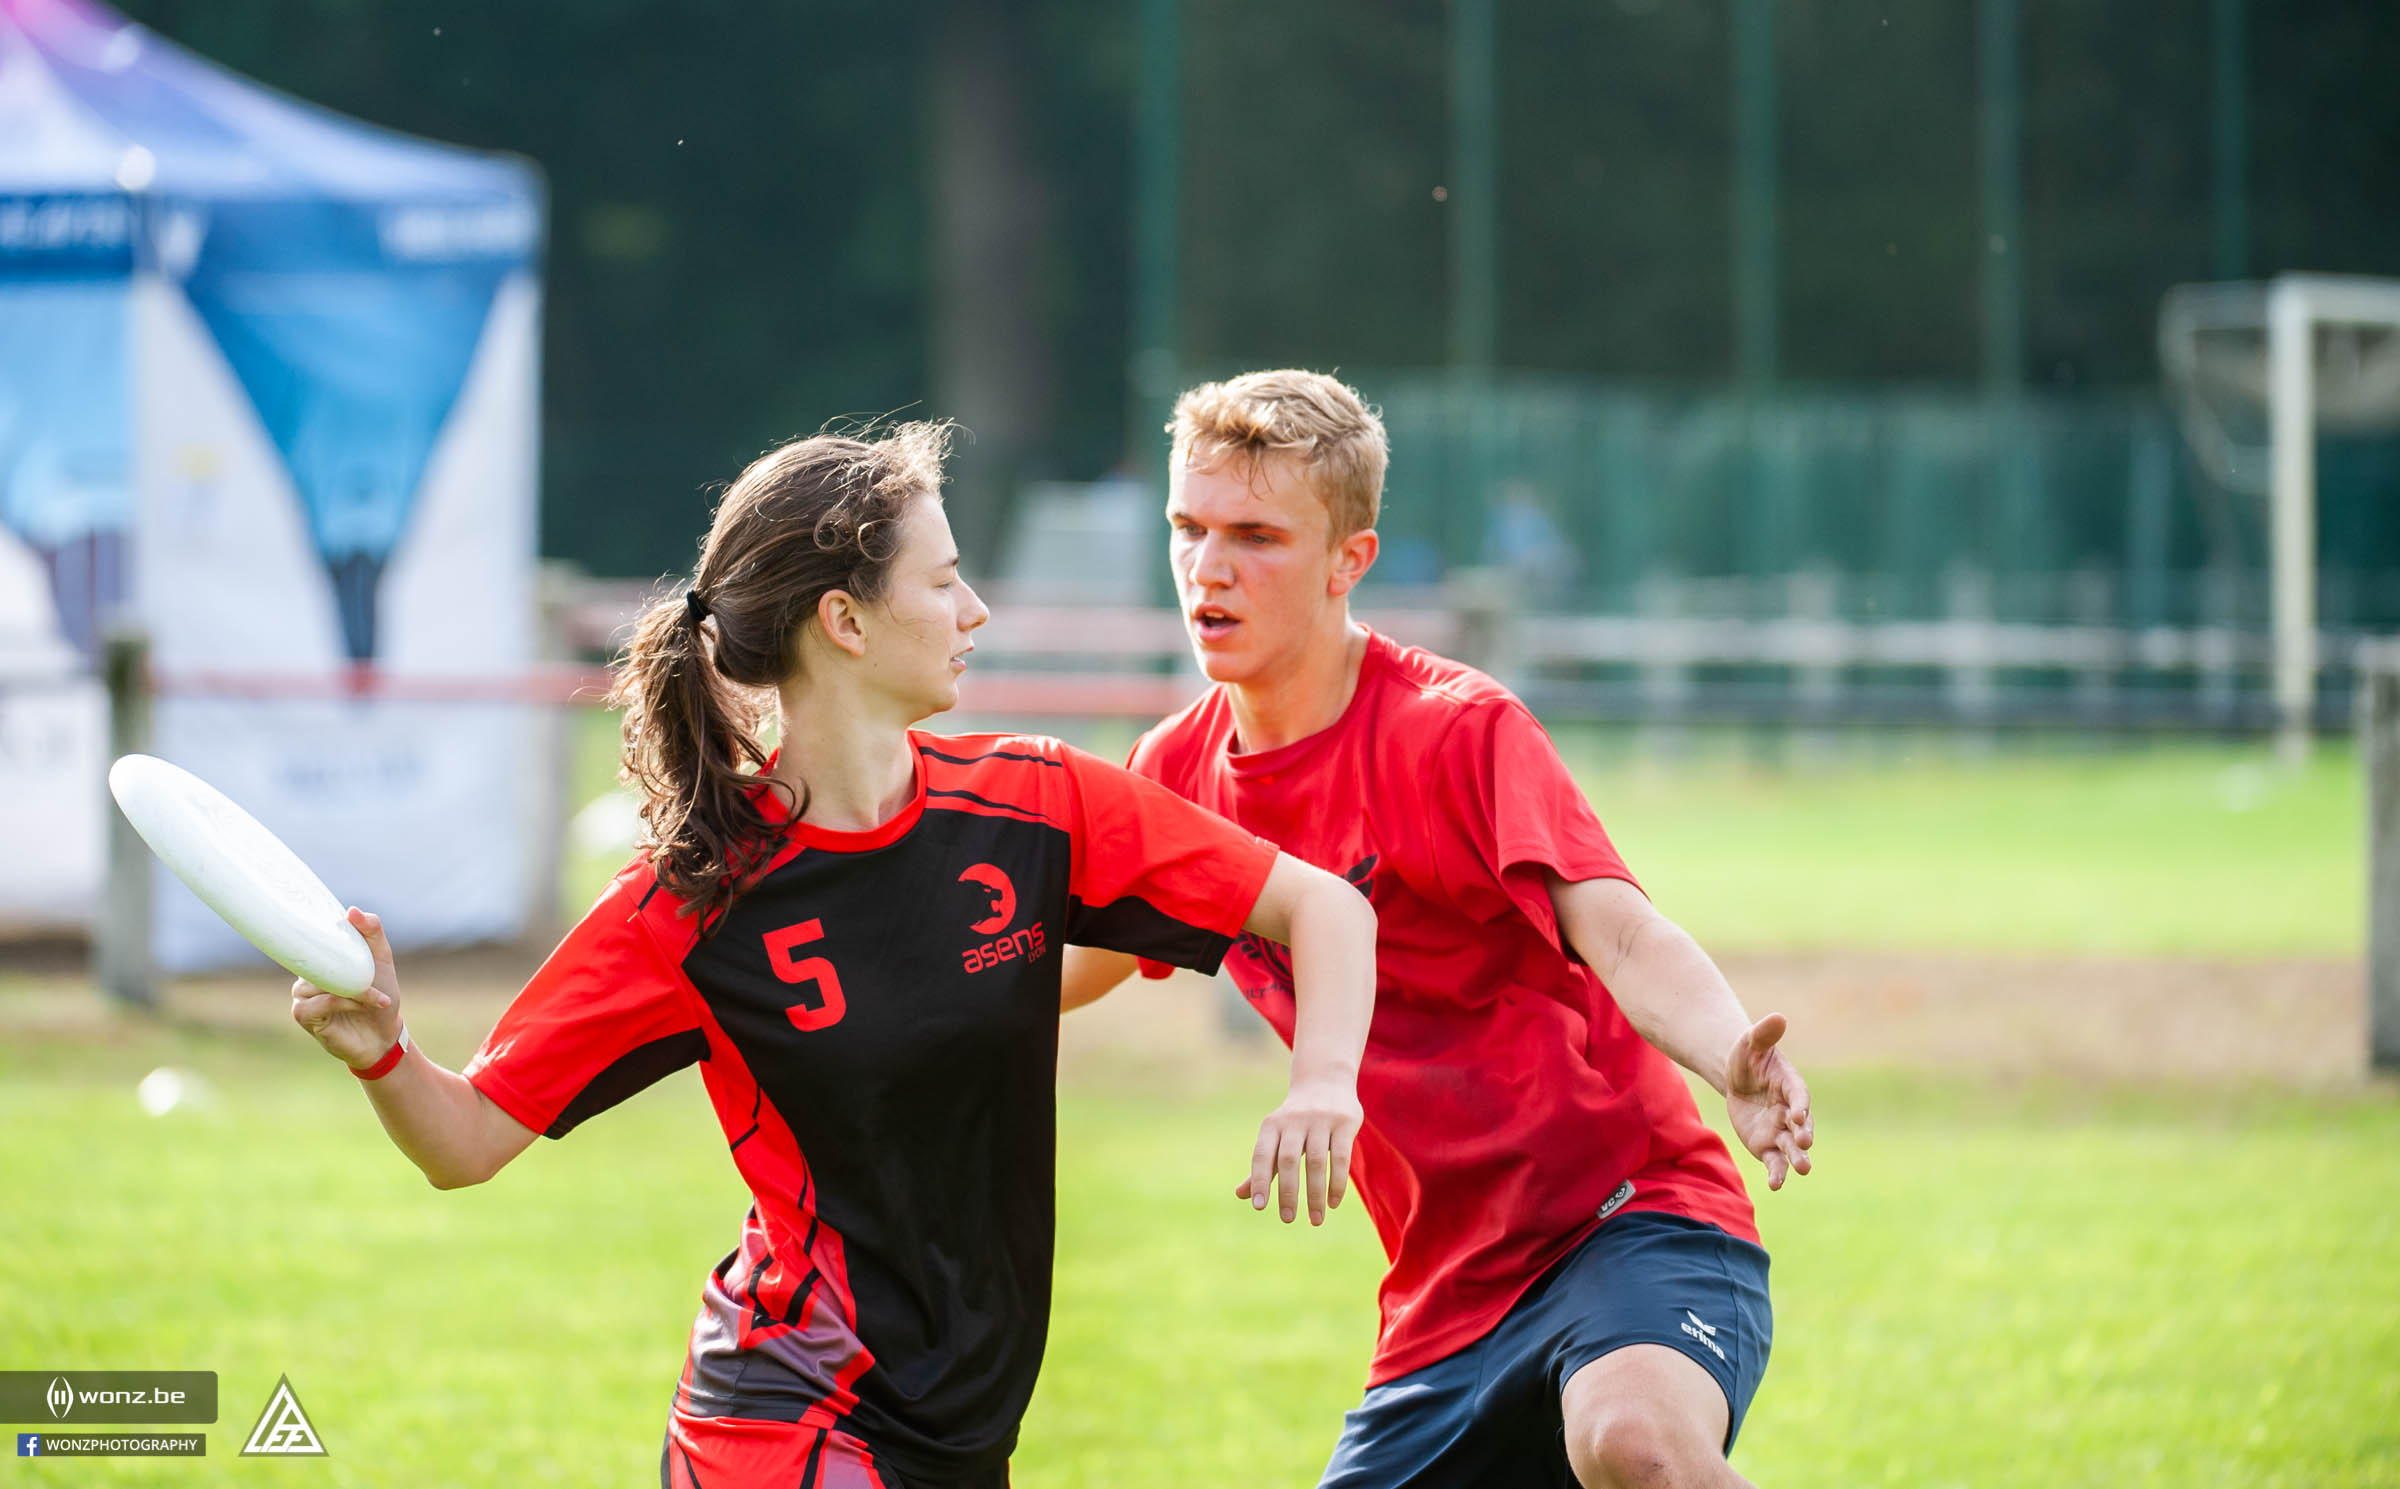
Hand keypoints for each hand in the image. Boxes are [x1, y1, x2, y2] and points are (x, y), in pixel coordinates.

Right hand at [290, 907, 404, 1069]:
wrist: (384, 1034)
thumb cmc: (381, 994)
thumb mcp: (381, 958)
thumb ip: (372, 931)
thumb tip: (351, 910)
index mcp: (322, 958)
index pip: (313, 936)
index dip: (320, 928)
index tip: (339, 921)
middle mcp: (306, 974)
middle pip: (316, 958)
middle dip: (347, 966)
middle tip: (371, 975)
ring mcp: (301, 994)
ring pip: (318, 980)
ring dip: (351, 987)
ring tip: (372, 996)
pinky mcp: (303, 1015)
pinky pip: (318, 1001)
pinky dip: (343, 1002)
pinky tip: (361, 1005)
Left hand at [1237, 1078, 1362, 1224]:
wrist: (1326, 1081)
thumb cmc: (1296, 1120)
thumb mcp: (1276, 1136)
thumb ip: (1263, 1166)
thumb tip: (1241, 1195)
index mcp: (1272, 1125)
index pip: (1262, 1155)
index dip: (1259, 1180)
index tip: (1259, 1207)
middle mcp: (1295, 1120)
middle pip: (1288, 1160)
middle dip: (1287, 1192)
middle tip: (1287, 1219)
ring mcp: (1321, 1120)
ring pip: (1316, 1162)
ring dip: (1315, 1194)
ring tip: (1315, 1220)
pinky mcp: (1344, 1122)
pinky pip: (1340, 1157)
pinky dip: (1337, 1183)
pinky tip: (1333, 1203)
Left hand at [1724, 1013, 1812, 1189]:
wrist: (1738, 1078)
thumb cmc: (1747, 1056)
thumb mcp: (1750, 1042)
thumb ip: (1763, 1033)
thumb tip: (1778, 1016)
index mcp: (1790, 1085)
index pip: (1799, 1096)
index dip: (1800, 1104)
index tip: (1799, 1114)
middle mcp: (1791, 1111)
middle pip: (1802, 1126)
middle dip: (1804, 1136)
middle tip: (1804, 1145)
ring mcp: (1781, 1130)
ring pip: (1792, 1148)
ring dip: (1797, 1159)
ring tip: (1802, 1169)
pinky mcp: (1767, 1145)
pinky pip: (1774, 1161)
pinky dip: (1776, 1173)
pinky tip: (1775, 1186)